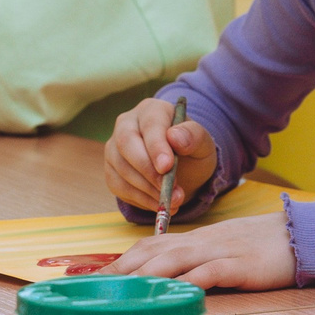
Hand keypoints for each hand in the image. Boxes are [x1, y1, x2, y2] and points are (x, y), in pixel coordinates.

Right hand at [103, 100, 217, 213]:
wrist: (183, 169)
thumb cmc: (191, 150)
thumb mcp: (202, 143)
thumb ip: (193, 136)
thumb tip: (175, 137)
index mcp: (152, 110)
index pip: (150, 124)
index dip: (156, 146)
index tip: (167, 167)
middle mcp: (127, 124)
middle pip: (126, 143)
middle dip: (147, 170)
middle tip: (168, 190)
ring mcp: (115, 147)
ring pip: (121, 168)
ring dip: (147, 189)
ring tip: (173, 201)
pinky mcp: (111, 170)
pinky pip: (119, 186)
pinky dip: (140, 199)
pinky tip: (158, 203)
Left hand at [107, 214, 290, 291]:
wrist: (299, 233)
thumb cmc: (259, 247)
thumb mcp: (220, 250)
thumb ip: (194, 263)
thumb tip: (165, 283)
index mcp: (194, 239)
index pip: (148, 247)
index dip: (119, 261)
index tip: (93, 279)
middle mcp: (201, 242)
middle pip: (153, 252)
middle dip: (122, 270)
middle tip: (94, 289)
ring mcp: (220, 251)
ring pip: (176, 259)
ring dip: (146, 275)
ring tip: (123, 291)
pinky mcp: (241, 265)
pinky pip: (212, 272)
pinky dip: (192, 281)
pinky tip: (176, 293)